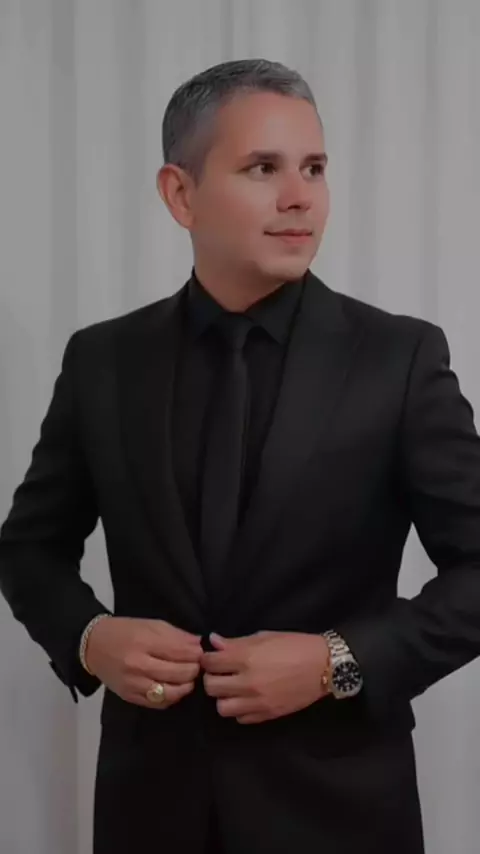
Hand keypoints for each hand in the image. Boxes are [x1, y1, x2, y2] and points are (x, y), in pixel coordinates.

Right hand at [85, 617, 202, 708]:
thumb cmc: (124, 631)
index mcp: (143, 643)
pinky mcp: (129, 697)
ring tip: (187, 678)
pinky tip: (174, 688)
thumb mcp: (151, 625)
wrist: (93, 646)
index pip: (180, 652)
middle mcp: (138, 666)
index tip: (200, 652)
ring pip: (170, 693)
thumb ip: (176, 635)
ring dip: (185, 686)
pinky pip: (158, 704)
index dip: (196, 654)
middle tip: (196, 665)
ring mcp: (133, 684)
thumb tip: (198, 644)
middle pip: (178, 674)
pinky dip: (171, 697)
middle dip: (194, 670)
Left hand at [202, 631, 329, 723]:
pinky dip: (240, 710)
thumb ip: (236, 642)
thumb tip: (214, 642)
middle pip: (210, 687)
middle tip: (221, 673)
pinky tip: (246, 699)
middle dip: (212, 678)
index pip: (210, 662)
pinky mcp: (267, 715)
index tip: (212, 658)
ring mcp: (257, 702)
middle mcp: (248, 682)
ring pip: (222, 708)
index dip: (207, 659)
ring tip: (232, 689)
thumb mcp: (265, 636)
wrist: (324, 666)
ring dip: (224, 697)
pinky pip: (241, 719)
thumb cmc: (295, 645)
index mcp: (246, 658)